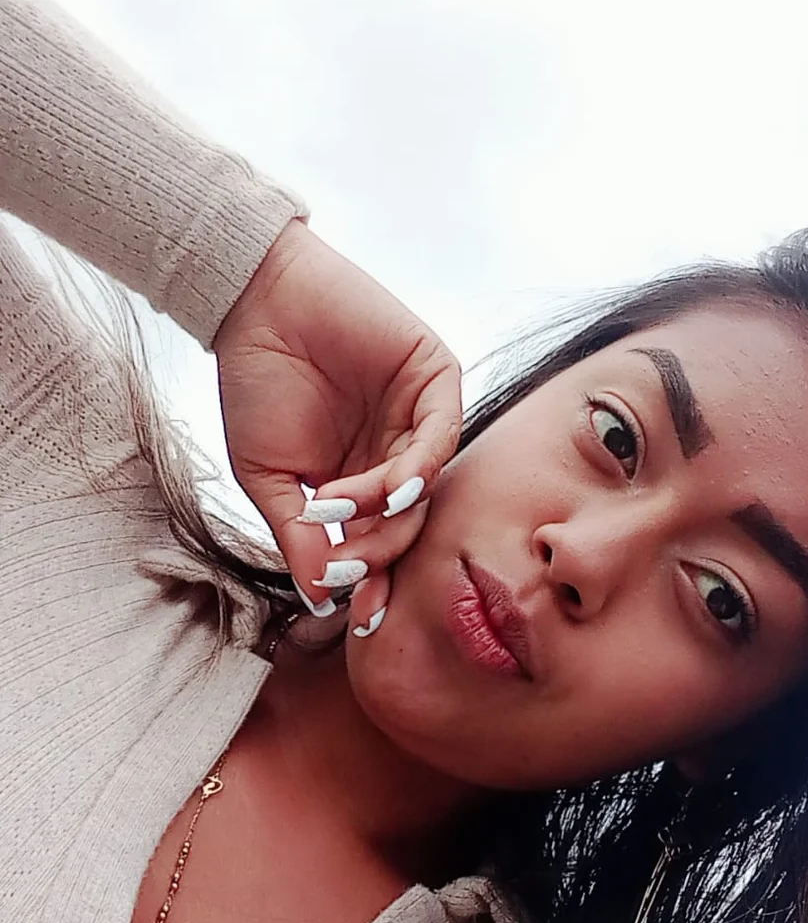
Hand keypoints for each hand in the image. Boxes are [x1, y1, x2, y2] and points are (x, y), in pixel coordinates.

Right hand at [213, 219, 461, 629]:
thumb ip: (298, 537)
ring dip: (389, 513)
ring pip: (425, 487)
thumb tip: (321, 597)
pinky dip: (416, 469)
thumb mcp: (269, 478)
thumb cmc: (254, 384)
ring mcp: (420, 419)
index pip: (378, 542)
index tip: (356, 619)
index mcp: (360, 482)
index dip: (370, 582)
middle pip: (409, 523)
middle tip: (351, 571)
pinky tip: (386, 489)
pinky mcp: (435, 379)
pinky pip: (440, 436)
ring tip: (342, 513)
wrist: (253, 303)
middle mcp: (397, 455)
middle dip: (382, 555)